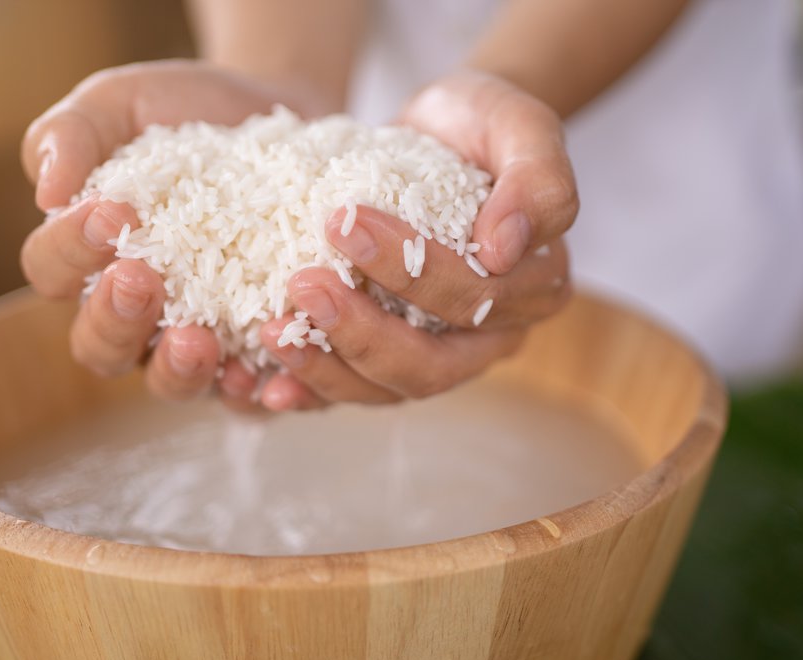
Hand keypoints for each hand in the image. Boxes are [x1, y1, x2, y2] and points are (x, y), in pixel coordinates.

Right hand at [20, 60, 325, 401]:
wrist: (286, 121)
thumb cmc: (189, 116)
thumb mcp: (123, 104)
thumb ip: (71, 134)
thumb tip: (49, 190)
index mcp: (90, 261)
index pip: (54, 273)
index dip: (70, 250)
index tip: (109, 212)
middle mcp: (140, 315)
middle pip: (102, 348)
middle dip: (116, 320)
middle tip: (141, 279)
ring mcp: (201, 343)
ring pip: (173, 384)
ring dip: (180, 370)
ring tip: (198, 340)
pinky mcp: (264, 356)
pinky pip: (251, 397)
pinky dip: (255, 395)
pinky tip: (265, 378)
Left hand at [230, 70, 576, 411]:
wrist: (442, 133)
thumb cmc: (484, 125)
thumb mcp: (521, 127)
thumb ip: (537, 181)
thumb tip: (505, 248)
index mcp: (534, 289)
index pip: (475, 300)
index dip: (412, 271)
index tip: (345, 222)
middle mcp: (491, 337)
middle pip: (430, 366)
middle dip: (362, 334)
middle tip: (302, 285)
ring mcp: (439, 353)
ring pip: (387, 390)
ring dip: (326, 369)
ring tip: (271, 332)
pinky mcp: (390, 355)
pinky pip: (353, 389)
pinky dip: (309, 390)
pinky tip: (264, 386)